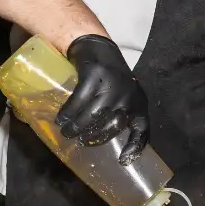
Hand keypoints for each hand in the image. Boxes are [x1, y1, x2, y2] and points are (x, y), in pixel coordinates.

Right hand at [56, 35, 149, 161]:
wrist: (96, 46)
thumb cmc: (109, 77)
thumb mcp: (122, 95)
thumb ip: (118, 114)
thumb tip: (100, 140)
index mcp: (138, 102)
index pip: (142, 129)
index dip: (135, 146)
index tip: (123, 160)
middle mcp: (128, 94)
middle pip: (113, 125)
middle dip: (94, 137)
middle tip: (81, 141)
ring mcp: (112, 84)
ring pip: (94, 114)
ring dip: (78, 126)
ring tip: (66, 131)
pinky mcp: (95, 74)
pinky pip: (80, 99)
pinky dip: (69, 111)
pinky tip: (62, 118)